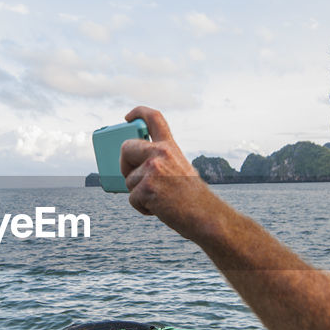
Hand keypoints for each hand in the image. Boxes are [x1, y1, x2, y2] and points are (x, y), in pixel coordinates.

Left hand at [121, 106, 213, 238]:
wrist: (205, 216)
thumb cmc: (192, 198)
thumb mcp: (179, 170)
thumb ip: (160, 162)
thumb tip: (132, 170)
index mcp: (171, 147)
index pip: (154, 118)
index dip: (138, 113)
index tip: (127, 118)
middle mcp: (162, 153)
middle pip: (126, 147)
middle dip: (123, 164)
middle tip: (130, 176)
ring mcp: (154, 169)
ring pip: (128, 179)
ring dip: (138, 193)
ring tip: (160, 200)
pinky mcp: (147, 187)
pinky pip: (132, 197)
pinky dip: (141, 207)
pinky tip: (159, 209)